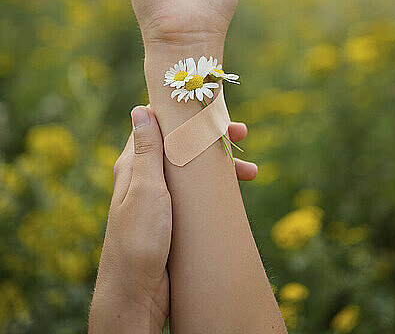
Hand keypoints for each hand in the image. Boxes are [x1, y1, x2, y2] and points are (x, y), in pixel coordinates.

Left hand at [89, 107, 256, 331]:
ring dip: (219, 165)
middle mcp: (146, 178)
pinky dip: (216, 189)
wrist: (136, 295)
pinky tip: (235, 193)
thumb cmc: (137, 241)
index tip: (209, 108)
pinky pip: (196, 195)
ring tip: (250, 171)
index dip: (183, 113)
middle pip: (181, 146)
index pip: (158, 125)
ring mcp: (161, 199)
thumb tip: (140, 109)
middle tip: (241, 133)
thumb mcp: (145, 190)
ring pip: (193, 170)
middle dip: (210, 137)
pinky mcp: (173, 219)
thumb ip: (146, 151)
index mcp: (134, 165)